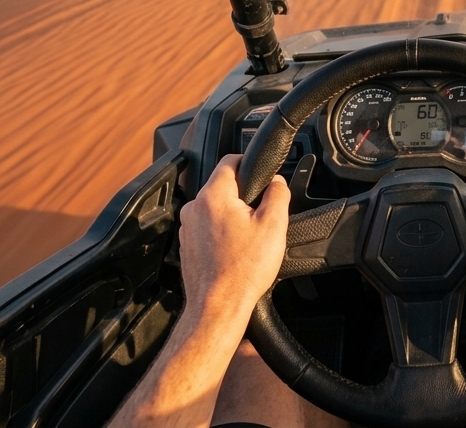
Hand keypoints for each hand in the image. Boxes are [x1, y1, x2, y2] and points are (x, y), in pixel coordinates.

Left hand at [177, 155, 289, 326]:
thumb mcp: (274, 226)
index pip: (230, 160)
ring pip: (215, 208)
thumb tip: (277, 182)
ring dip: (232, 216)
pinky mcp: (187, 245)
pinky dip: (221, 234)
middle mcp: (195, 207)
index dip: (249, 163)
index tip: (262, 175)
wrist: (218, 306)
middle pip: (223, 186)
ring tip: (249, 239)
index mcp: (214, 196)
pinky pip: (207, 228)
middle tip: (261, 216)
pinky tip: (235, 252)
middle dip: (243, 196)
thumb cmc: (243, 270)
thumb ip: (278, 194)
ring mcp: (188, 227)